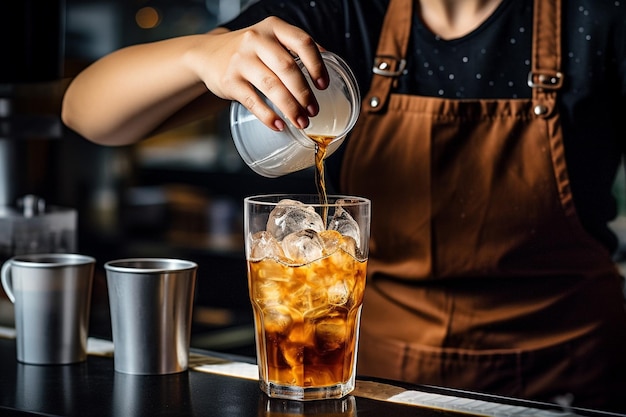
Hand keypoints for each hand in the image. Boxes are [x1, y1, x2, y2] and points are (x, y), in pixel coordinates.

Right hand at [191, 17, 328, 130]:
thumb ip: (296, 50)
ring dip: (290, 108)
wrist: (209, 54)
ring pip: (271, 86)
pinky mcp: (229, 80)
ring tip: (301, 122)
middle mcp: (256, 39)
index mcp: (274, 28)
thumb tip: (326, 71)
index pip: (302, 42)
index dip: (316, 65)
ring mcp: (241, 60)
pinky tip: (279, 125)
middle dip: (304, 94)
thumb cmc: (251, 51)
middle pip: (287, 68)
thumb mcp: (272, 39)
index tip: (323, 85)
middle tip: (313, 111)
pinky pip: (252, 101)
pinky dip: (268, 116)